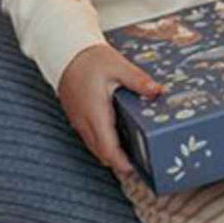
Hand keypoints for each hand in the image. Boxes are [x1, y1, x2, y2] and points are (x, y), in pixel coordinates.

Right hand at [57, 42, 163, 175]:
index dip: (121, 163)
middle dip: (119, 162)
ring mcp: (79, 121)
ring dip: (111, 152)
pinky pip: (90, 138)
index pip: (107, 148)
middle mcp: (85, 122)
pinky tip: (119, 134)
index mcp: (95, 113)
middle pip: (101, 153)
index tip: (136, 169)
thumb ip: (138, 80)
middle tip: (142, 162)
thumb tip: (158, 91)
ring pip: (95, 147)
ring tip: (134, 151)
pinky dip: (104, 142)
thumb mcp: (118, 66)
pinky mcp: (77, 117)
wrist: (65, 53)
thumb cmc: (91, 59)